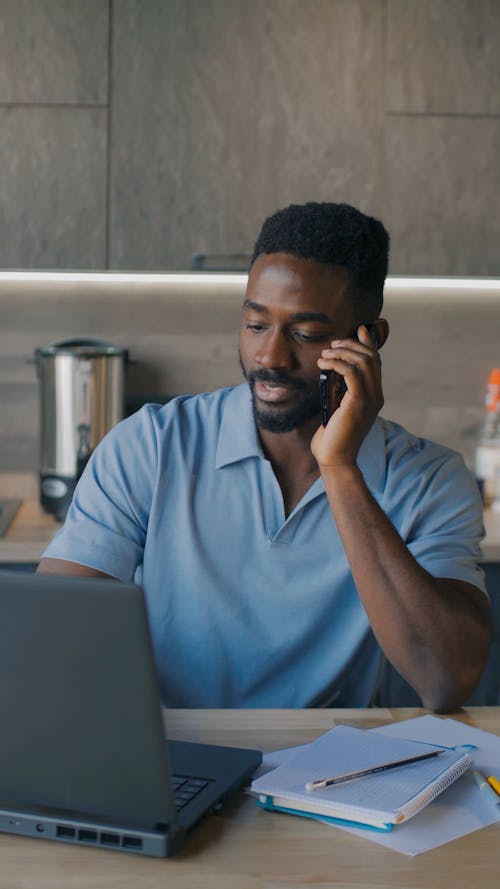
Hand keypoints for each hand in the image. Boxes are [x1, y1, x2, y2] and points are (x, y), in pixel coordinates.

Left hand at [311, 325, 383, 468]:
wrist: (335, 459)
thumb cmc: (332, 438)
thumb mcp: (336, 410)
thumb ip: (340, 393)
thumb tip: (332, 376)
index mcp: (374, 396)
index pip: (376, 363)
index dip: (368, 343)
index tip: (358, 331)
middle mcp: (376, 396)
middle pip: (371, 357)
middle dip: (352, 344)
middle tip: (332, 345)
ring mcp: (370, 399)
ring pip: (363, 361)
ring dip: (343, 352)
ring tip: (325, 355)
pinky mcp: (358, 403)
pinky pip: (352, 373)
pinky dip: (338, 363)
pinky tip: (324, 364)